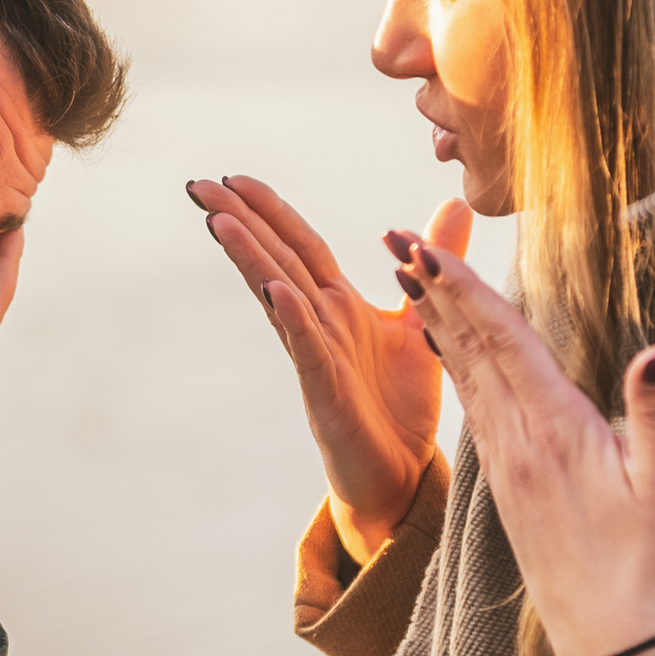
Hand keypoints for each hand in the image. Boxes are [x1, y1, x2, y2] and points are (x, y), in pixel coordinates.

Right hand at [189, 175, 472, 556]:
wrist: (400, 476)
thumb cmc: (399, 404)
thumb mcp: (423, 318)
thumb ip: (434, 260)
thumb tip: (454, 203)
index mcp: (337, 305)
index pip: (298, 246)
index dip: (270, 211)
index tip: (235, 179)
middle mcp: (320, 325)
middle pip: (275, 261)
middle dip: (240, 222)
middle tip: (200, 186)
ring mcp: (318, 358)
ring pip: (279, 299)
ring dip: (251, 259)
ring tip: (220, 223)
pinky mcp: (327, 395)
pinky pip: (307, 351)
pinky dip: (292, 319)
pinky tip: (274, 292)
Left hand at [399, 240, 654, 655]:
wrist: (610, 642)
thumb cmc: (648, 566)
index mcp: (552, 432)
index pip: (502, 341)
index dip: (464, 288)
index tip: (426, 245)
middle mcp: (517, 442)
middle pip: (469, 348)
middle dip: (432, 288)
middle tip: (395, 236)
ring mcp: (507, 465)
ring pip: (465, 375)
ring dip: (436, 320)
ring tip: (407, 275)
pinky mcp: (508, 485)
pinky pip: (474, 408)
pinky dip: (454, 365)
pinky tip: (443, 347)